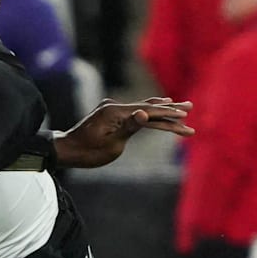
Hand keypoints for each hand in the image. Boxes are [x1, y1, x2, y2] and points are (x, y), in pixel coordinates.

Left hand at [55, 97, 194, 168]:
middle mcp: (113, 106)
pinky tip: (156, 107)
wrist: (66, 150)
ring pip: (141, 108)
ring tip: (180, 107)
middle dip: (169, 109)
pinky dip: (148, 112)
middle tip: (190, 106)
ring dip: (160, 109)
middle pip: (147, 107)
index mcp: (114, 112)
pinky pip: (133, 112)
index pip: (148, 111)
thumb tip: (145, 113)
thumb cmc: (88, 152)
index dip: (168, 114)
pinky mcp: (109, 114)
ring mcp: (110, 109)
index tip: (185, 116)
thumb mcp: (111, 144)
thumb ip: (130, 127)